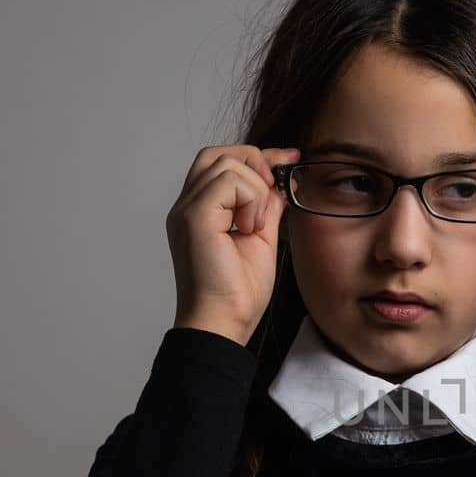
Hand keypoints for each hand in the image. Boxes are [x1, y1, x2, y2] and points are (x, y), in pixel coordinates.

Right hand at [167, 144, 301, 346]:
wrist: (225, 322)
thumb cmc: (238, 293)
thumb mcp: (262, 240)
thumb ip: (266, 208)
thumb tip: (279, 184)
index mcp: (199, 212)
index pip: (220, 163)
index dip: (257, 156)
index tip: (290, 159)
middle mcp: (186, 207)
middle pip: (217, 153)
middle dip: (255, 161)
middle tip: (274, 189)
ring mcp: (186, 210)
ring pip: (226, 163)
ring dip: (255, 190)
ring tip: (256, 226)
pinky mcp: (193, 217)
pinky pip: (227, 181)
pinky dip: (250, 199)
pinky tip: (249, 228)